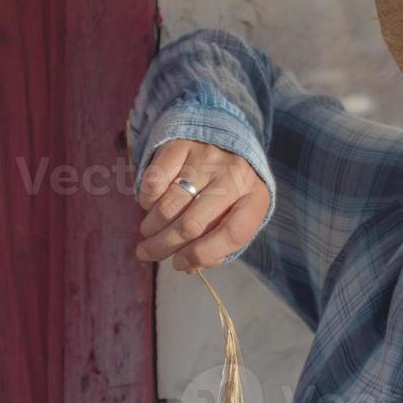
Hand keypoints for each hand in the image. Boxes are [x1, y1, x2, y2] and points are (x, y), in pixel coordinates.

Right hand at [134, 138, 269, 272]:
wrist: (223, 137)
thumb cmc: (228, 190)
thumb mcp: (235, 214)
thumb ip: (218, 244)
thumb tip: (187, 266)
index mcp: (255, 198)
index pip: (233, 234)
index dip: (203, 255)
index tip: (179, 264)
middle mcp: (234, 175)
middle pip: (192, 224)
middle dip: (163, 246)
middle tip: (147, 254)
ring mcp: (206, 158)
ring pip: (169, 206)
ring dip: (151, 227)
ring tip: (148, 233)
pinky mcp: (181, 145)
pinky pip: (154, 182)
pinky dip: (147, 200)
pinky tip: (151, 205)